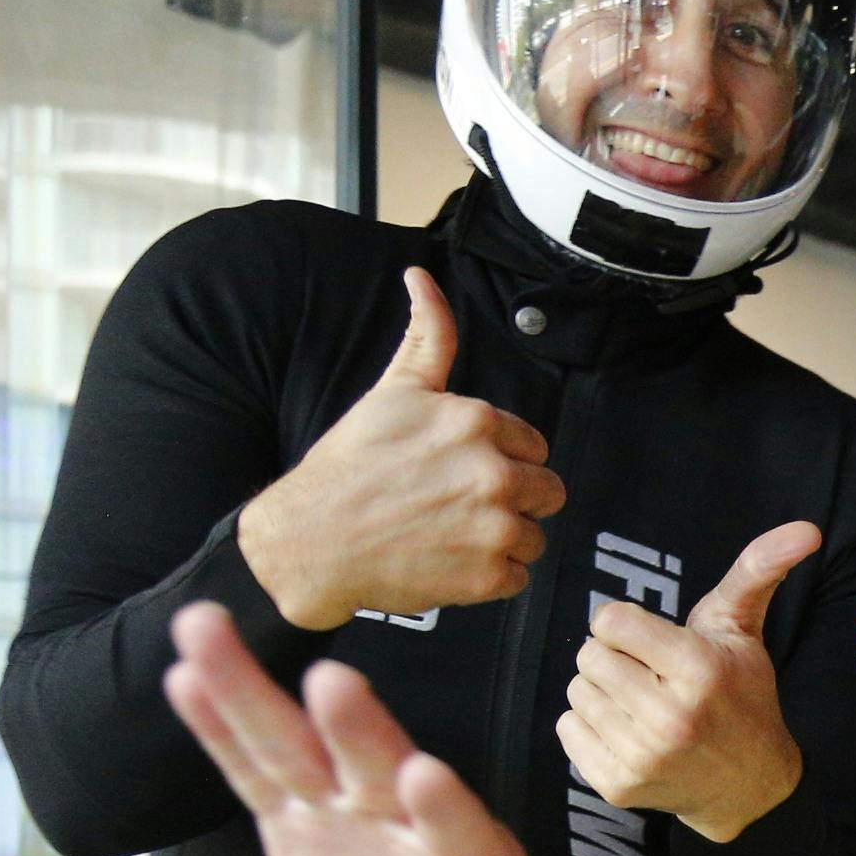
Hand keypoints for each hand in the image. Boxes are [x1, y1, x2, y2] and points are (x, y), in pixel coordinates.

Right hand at [162, 600, 670, 855]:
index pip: (462, 833)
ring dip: (255, 695)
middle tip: (332, 681)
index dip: (444, 809)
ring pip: (302, 752)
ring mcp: (353, 822)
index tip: (424, 778)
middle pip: (381, 770)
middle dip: (360, 732)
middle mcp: (415, 827)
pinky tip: (184, 674)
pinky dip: (221, 728)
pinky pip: (256, 776)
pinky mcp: (302, 830)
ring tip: (206, 628)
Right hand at [239, 269, 565, 631]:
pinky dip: (490, 578)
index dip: (501, 459)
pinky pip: (518, 579)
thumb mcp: (393, 391)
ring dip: (502, 540)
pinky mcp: (488, 575)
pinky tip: (448, 561)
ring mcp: (494, 527)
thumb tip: (422, 277)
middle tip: (460, 505)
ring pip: (534, 536)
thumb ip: (428, 338)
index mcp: (476, 422)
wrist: (309, 539)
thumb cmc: (349, 466)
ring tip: (450, 533)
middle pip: (547, 492)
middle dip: (513, 499)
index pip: (533, 446)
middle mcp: (494, 472)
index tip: (461, 470)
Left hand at [560, 523, 817, 843]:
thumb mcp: (744, 629)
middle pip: (588, 655)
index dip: (628, 626)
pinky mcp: (618, 785)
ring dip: (602, 693)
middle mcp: (670, 715)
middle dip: (614, 658)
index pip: (610, 620)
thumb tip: (807, 528)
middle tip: (649, 676)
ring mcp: (643, 755)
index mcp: (699, 669)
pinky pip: (567, 730)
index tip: (655, 644)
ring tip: (640, 705)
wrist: (749, 786)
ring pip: (576, 691)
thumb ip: (758, 570)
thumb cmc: (740, 695)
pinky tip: (627, 733)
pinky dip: (590, 728)